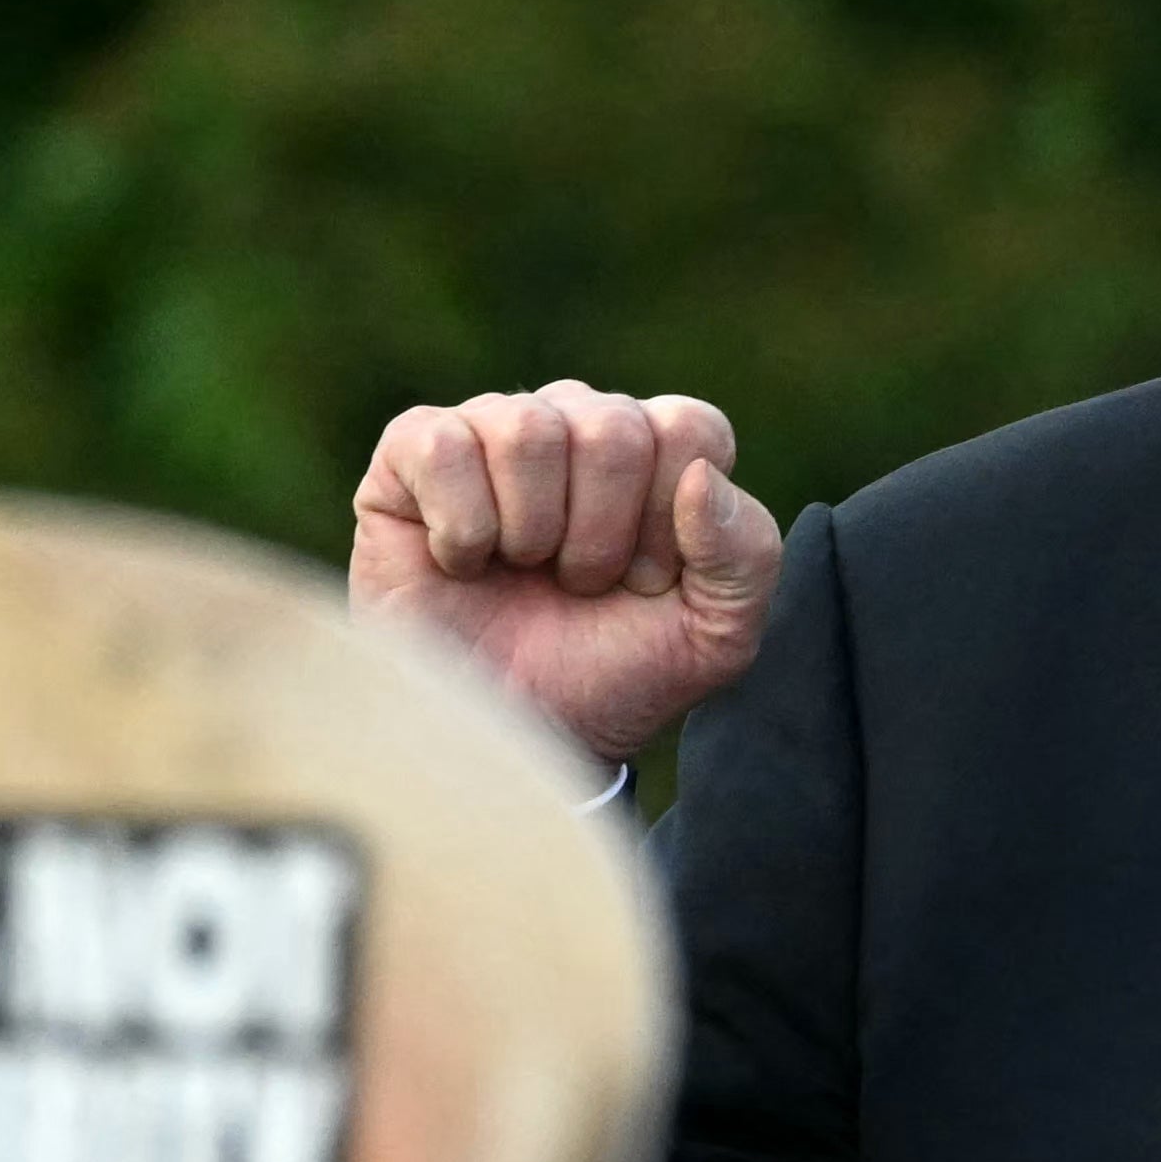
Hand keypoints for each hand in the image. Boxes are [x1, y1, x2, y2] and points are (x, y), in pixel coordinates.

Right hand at [351, 384, 782, 767]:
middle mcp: (575, 422)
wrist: (510, 739)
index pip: (689, 428)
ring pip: (528, 429)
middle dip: (600, 536)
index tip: (645, 584)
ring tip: (520, 573)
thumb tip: (699, 475)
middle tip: (577, 586)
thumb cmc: (609, 678)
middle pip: (613, 428)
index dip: (670, 523)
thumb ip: (747, 554)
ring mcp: (493, 429)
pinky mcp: (414, 452)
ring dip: (531, 533)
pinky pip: (444, 445)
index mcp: (654, 450)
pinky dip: (461, 528)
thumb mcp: (714, 637)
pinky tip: (462, 563)